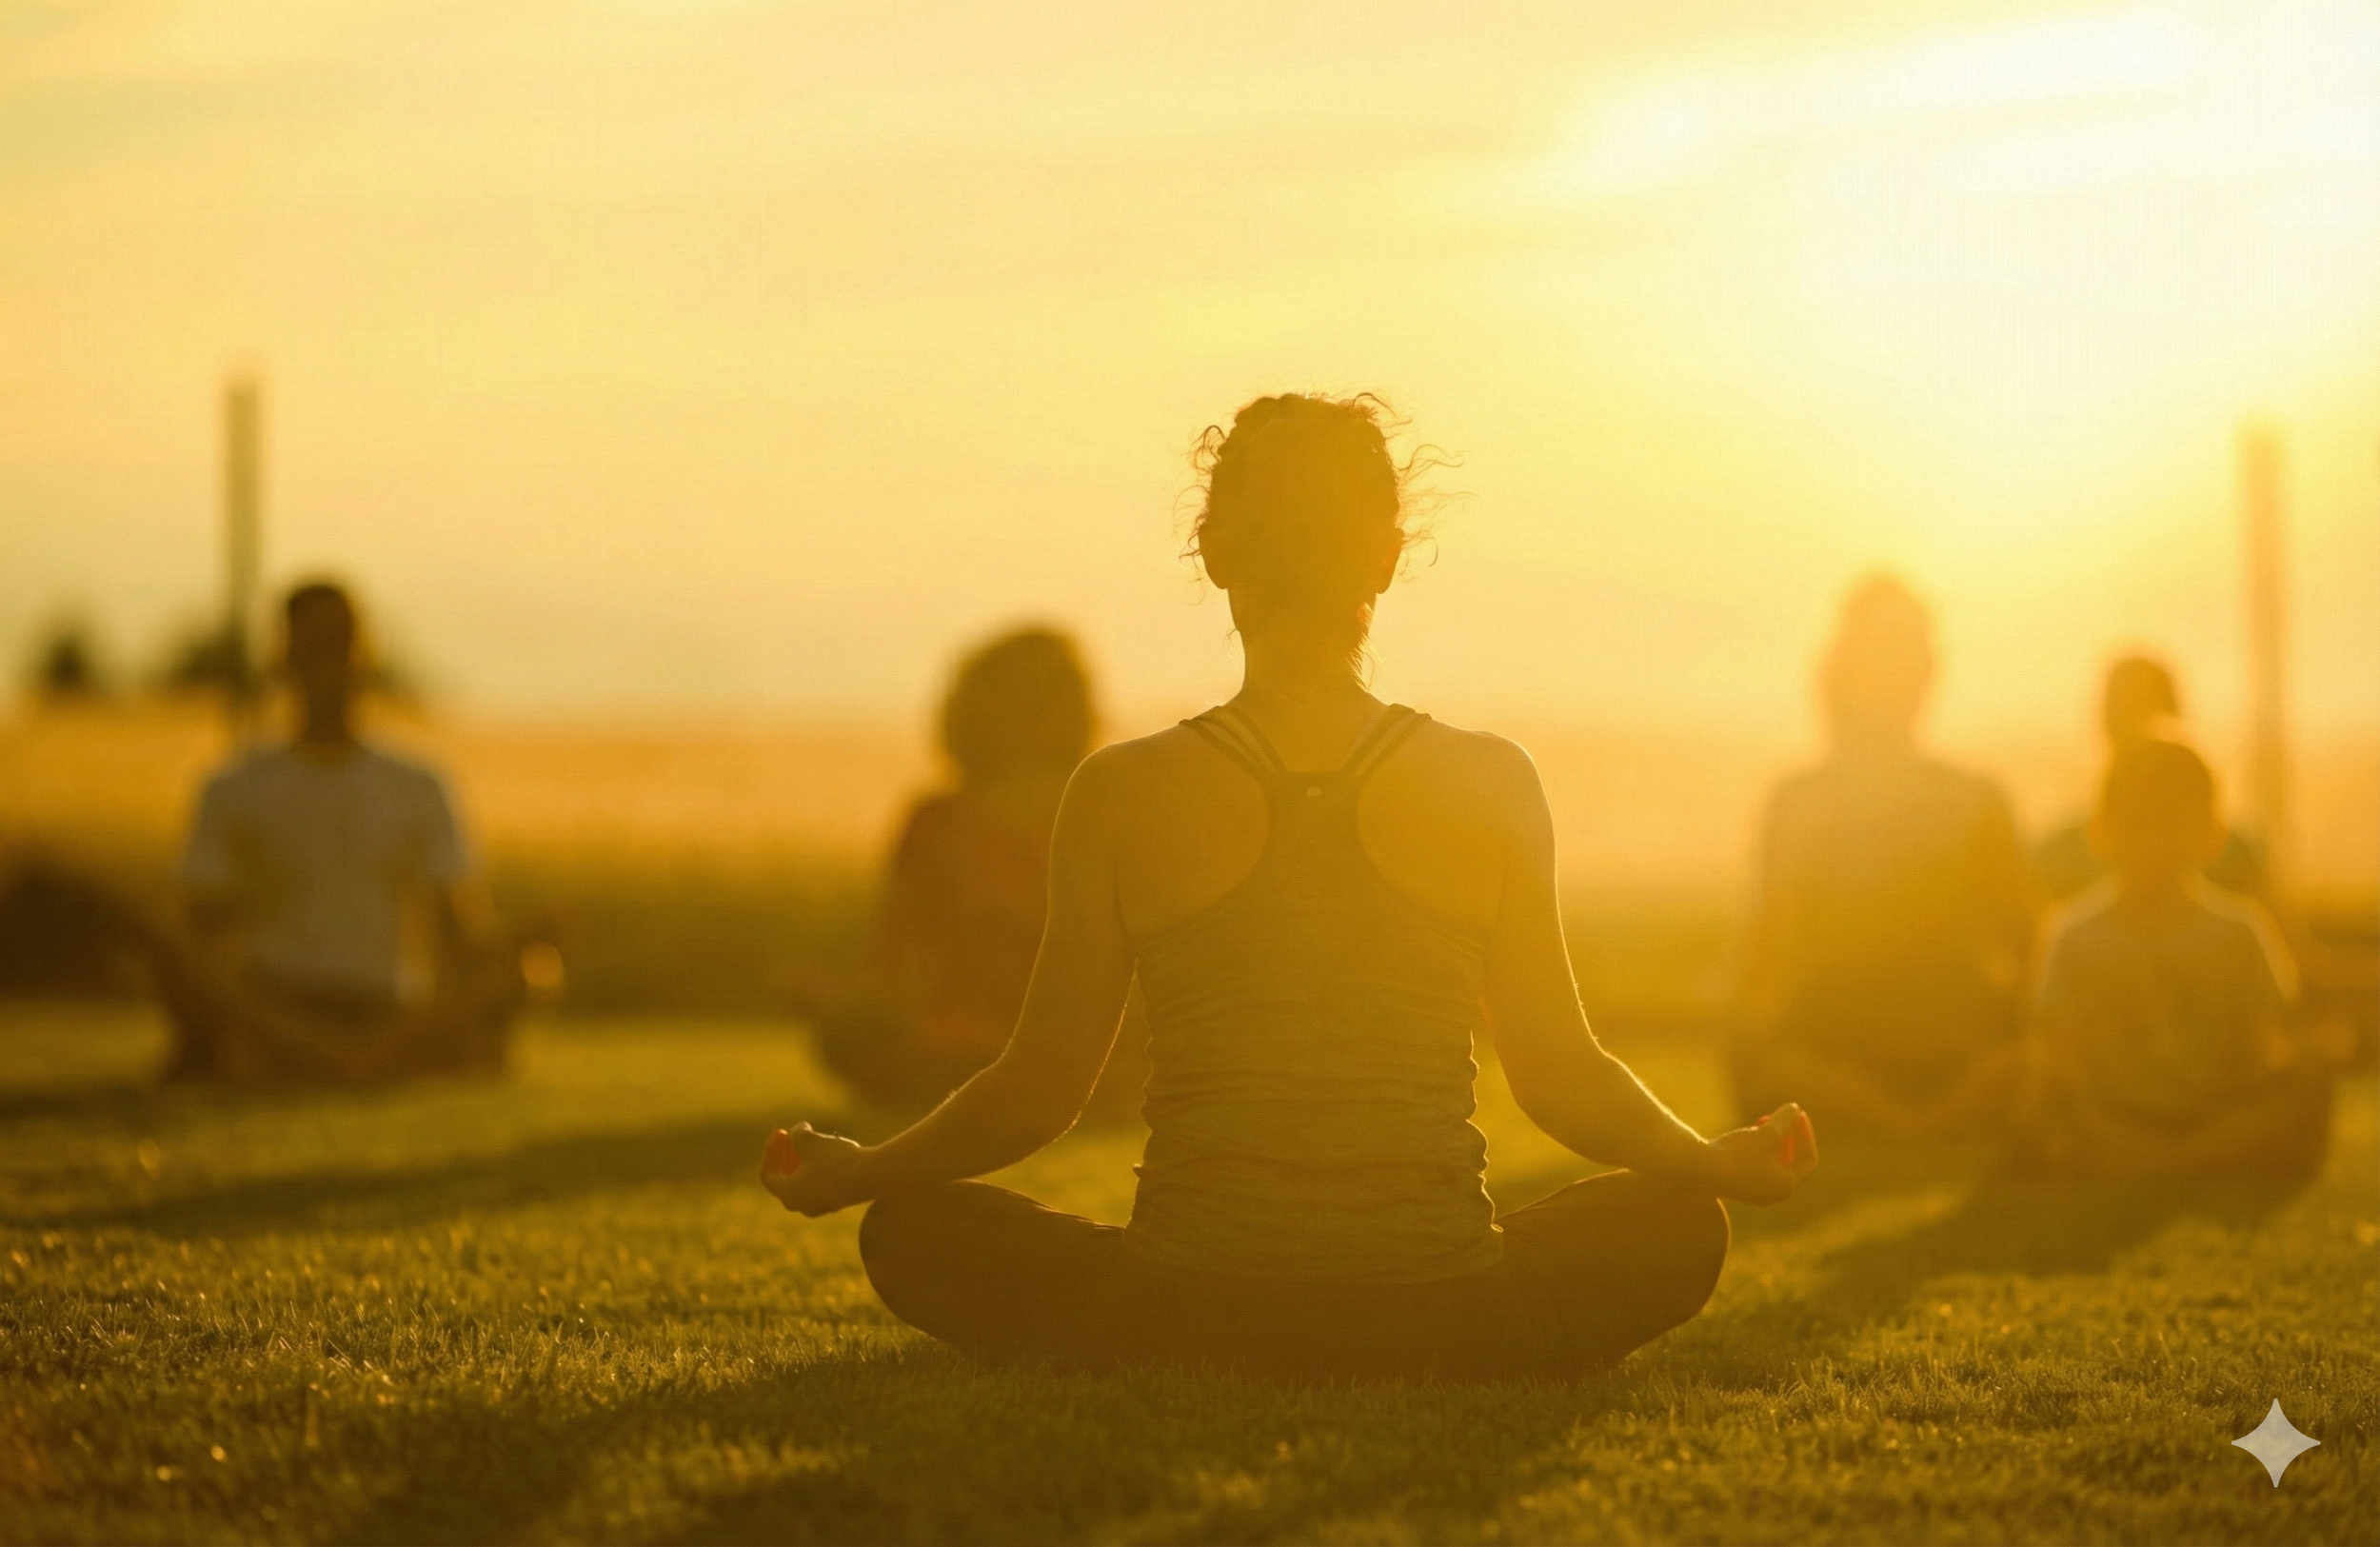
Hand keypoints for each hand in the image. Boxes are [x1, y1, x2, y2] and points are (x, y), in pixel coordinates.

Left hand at [760, 1123, 870, 1215]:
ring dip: (806, 1158)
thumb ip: (797, 1133)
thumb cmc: (835, 1160)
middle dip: (788, 1154)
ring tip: (818, 1139)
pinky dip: (822, 1166)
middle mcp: (803, 1206)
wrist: (873, 1176)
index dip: (770, 1150)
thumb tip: (799, 1130)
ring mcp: (823, 1205)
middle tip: (796, 1135)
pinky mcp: (840, 1200)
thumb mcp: (809, 1140)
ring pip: (806, 1180)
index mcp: (789, 1196)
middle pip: (787, 1178)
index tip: (782, 1132)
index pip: (768, 1175)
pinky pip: (823, 1182)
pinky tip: (835, 1148)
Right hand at [1699, 1102, 1817, 1203]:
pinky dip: (1756, 1148)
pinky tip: (1744, 1133)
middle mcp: (1773, 1193)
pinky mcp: (1737, 1186)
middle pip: (1789, 1160)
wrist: (1700, 1170)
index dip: (1806, 1134)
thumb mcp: (1767, 1133)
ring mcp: (1754, 1192)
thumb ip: (1784, 1120)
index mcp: (1786, 1185)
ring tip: (1760, 1121)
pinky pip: (1755, 1165)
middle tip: (1780, 1116)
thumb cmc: (1738, 1154)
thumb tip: (1795, 1108)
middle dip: (1786, 1135)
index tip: (1798, 1114)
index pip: (1808, 1159)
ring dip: (1770, 1139)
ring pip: (1770, 1161)